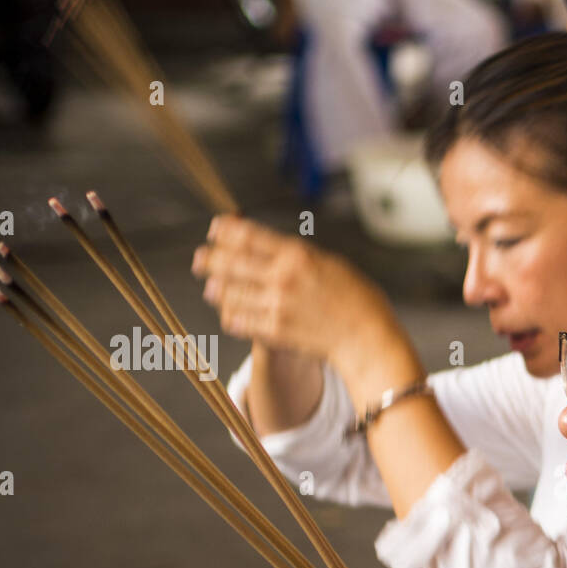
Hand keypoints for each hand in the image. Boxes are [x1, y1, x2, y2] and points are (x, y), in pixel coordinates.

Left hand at [192, 215, 397, 363]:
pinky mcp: (275, 330)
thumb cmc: (357, 298)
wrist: (367, 337)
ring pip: (230, 293)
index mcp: (296, 254)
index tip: (215, 230)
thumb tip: (269, 246)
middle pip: (231, 262)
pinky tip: (230, 314)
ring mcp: (276, 305)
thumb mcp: (329, 263)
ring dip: (216, 289)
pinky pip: (241, 321)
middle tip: (200, 259)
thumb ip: (297, 255)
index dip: (225, 231)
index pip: (247, 236)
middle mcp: (282, 277)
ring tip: (211, 288)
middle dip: (210, 259)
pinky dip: (232, 316)